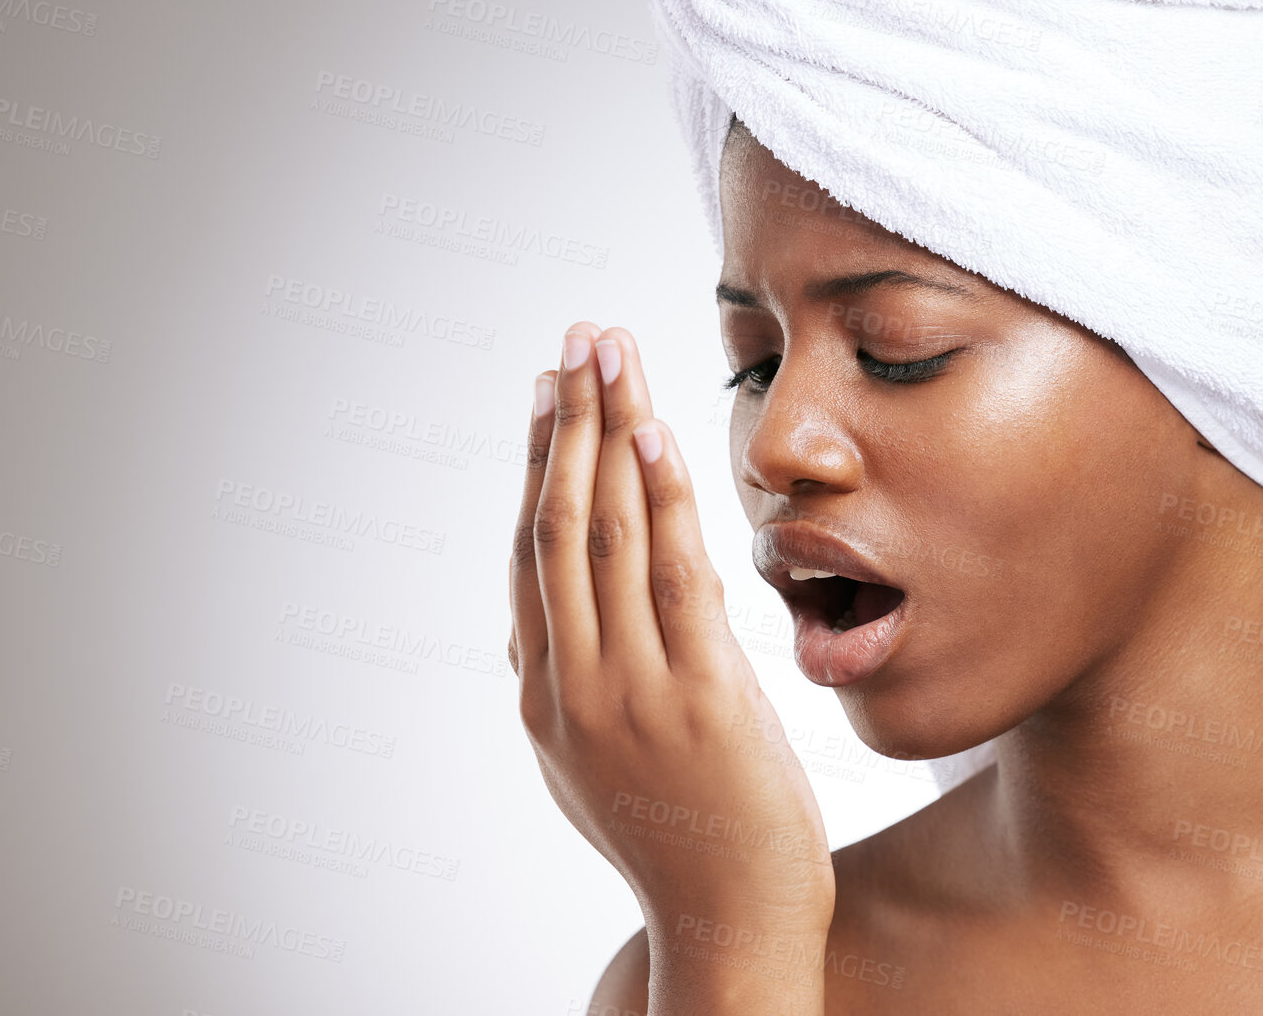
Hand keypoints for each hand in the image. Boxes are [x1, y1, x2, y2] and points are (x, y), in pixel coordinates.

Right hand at [508, 322, 834, 973]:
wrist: (731, 924)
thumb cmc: (681, 837)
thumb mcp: (602, 761)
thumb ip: (578, 681)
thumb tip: (565, 611)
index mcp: (546, 697)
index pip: (532, 554)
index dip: (539, 464)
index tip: (549, 392)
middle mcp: (572, 686)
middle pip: (559, 525)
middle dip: (569, 422)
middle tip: (576, 338)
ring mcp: (629, 692)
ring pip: (604, 537)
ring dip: (608, 433)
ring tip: (612, 353)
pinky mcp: (699, 698)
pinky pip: (672, 578)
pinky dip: (659, 499)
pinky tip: (656, 436)